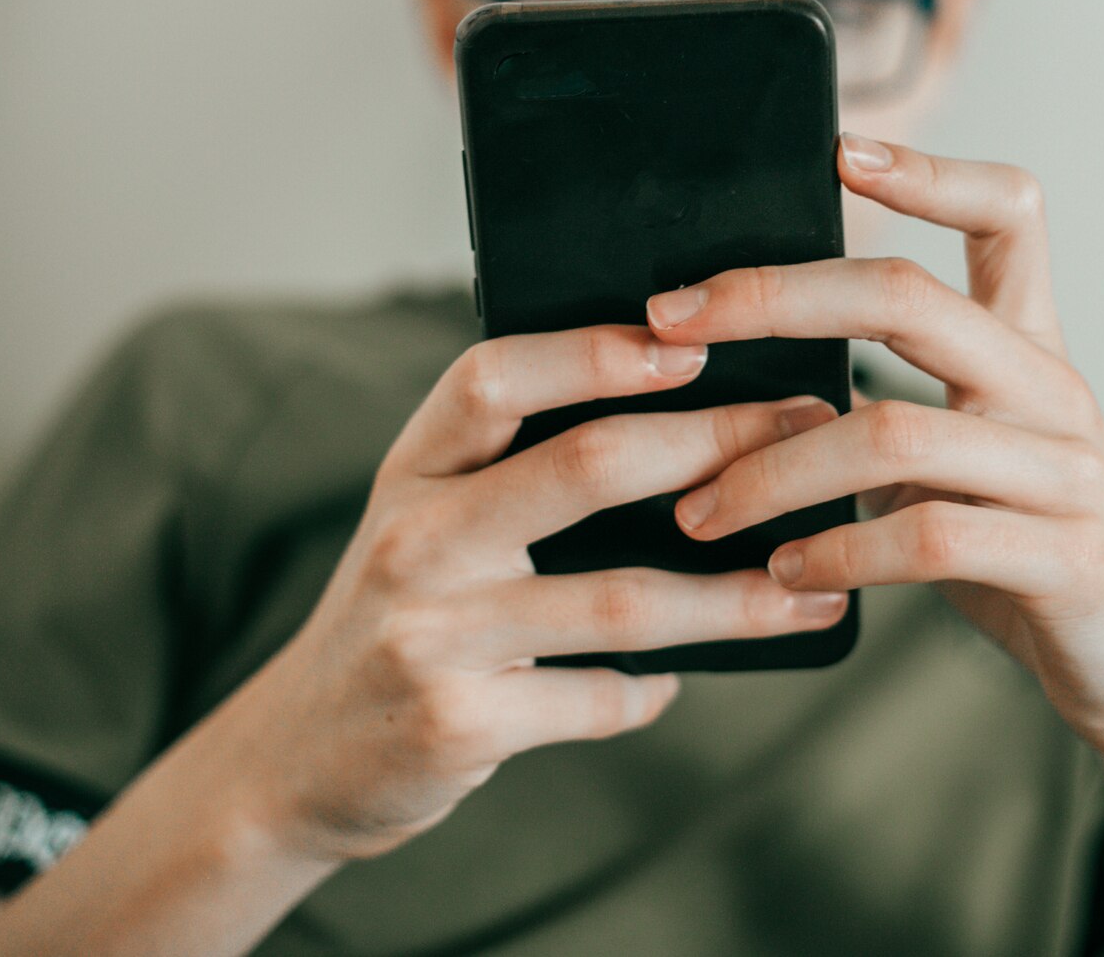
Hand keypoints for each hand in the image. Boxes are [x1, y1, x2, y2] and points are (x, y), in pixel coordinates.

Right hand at [230, 327, 847, 860]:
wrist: (293, 760)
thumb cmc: (396, 616)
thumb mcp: (423, 521)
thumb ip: (512, 472)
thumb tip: (685, 424)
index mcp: (411, 469)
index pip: (494, 376)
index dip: (595, 352)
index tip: (692, 343)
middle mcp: (413, 540)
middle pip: (583, 466)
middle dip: (715, 442)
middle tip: (806, 435)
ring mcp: (432, 635)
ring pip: (620, 599)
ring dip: (733, 596)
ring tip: (810, 589)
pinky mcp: (458, 724)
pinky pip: (596, 699)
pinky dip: (651, 691)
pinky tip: (677, 682)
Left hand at [649, 134, 1103, 768]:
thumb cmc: (1028, 560)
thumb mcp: (966, 468)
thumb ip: (891, 418)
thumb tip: (747, 386)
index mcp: (1029, 350)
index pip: (1009, 213)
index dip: (931, 172)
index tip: (840, 151)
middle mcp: (1054, 389)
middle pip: (907, 298)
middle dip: (772, 300)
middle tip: (670, 321)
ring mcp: (1068, 473)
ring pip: (894, 432)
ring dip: (771, 470)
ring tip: (701, 509)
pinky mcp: (1069, 560)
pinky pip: (930, 537)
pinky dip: (838, 552)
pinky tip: (786, 571)